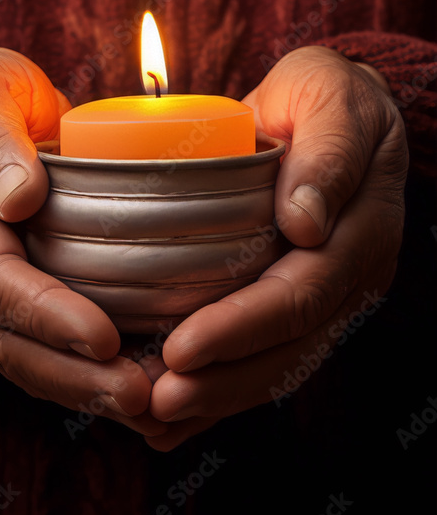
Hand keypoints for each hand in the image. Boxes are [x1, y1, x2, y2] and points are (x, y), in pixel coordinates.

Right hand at [0, 48, 165, 437]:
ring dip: (77, 387)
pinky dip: (77, 373)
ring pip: (18, 354)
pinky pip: (33, 345)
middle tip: (137, 394)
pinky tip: (124, 385)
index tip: (102, 338)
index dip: (45, 313)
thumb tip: (18, 195)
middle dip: (70, 373)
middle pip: (3, 335)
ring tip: (141, 404)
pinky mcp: (3, 295)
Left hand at [147, 46, 407, 449]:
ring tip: (154, 420)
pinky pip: (267, 353)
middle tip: (156, 402)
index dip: (243, 326)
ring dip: (218, 397)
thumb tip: (304, 223)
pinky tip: (175, 417)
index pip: (301, 293)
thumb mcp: (331, 99)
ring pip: (278, 363)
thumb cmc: (327, 95)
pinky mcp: (301, 298)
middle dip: (222, 380)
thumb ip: (327, 154)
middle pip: (289, 346)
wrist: (335, 108)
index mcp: (361, 230)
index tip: (181, 349)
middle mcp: (349, 274)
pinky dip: (223, 388)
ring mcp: (329, 293)